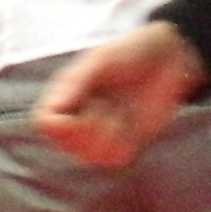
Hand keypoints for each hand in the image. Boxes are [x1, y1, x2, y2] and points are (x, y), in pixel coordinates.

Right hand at [34, 23, 205, 168]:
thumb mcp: (99, 62)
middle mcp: (76, 119)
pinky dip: (124, 140)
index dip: (60, 122)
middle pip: (67, 143)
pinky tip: (129, 121)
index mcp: (63, 96)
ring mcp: (98, 137)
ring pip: (91, 155)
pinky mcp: (122, 148)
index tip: (82, 101)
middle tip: (104, 100)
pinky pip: (114, 157)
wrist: (166, 61)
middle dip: (88, 124)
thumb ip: (73, 85)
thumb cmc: (129, 54)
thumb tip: (50, 117)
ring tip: (117, 108)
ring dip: (108, 131)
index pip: (44, 124)